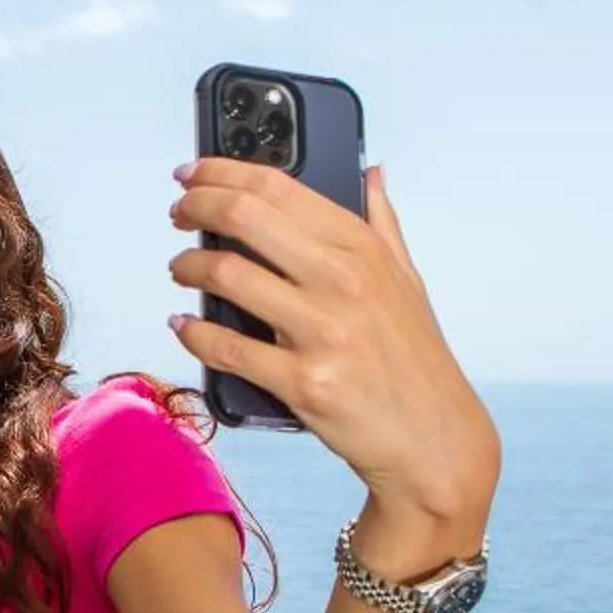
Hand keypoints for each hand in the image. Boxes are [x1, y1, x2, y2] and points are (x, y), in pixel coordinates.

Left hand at [168, 159, 499, 541]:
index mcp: (364, 249)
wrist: (433, 440)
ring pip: (226, 276)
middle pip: (244, 217)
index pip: (279, 187)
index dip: (223, 172)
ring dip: (187, 267)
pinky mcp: (302, 382)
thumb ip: (383, 223)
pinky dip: (193, 332)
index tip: (194, 173)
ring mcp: (321, 332)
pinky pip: (226, 348)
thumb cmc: (415, 358)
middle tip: (178, 214)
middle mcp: (343, 282)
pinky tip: (183, 323)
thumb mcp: (408, 282)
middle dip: (196, 207)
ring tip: (181, 269)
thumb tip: (369, 172)